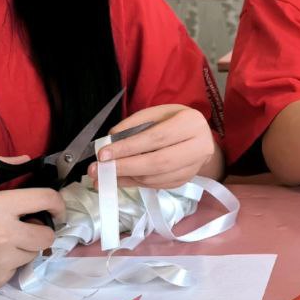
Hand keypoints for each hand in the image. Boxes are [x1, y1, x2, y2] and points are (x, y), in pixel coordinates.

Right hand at [0, 161, 63, 299]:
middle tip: (25, 225)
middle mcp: (3, 236)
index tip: (54, 206)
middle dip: (41, 228)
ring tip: (2, 240)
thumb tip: (23, 160)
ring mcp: (0, 262)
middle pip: (47, 234)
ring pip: (33, 253)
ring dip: (25, 246)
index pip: (46, 200)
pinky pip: (15, 270)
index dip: (57, 202)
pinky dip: (8, 263)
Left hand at [90, 104, 216, 187]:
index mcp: (191, 124)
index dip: (129, 147)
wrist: (199, 137)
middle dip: (125, 167)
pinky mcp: (185, 181)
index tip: (103, 154)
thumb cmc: (174, 121)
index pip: (156, 138)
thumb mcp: (156, 113)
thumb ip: (133, 124)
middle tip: (99, 170)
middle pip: (158, 162)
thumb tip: (110, 141)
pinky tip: (120, 179)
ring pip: (155, 178)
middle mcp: (198, 147)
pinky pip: (156, 186)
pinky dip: (135, 183)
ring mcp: (193, 168)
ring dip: (126, 178)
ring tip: (103, 176)